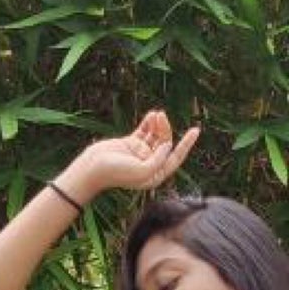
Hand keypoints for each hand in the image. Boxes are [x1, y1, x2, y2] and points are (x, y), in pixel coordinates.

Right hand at [71, 108, 201, 197]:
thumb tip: (167, 146)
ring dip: (158, 124)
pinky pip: (145, 131)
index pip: (175, 158)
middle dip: (166, 130)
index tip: (195, 130)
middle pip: (165, 144)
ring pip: (156, 136)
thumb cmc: (115, 173)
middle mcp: (150, 165)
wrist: (93, 168)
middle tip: (162, 117)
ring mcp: (140, 154)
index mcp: (155, 175)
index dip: (186, 144)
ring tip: (157, 114)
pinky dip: (149, 123)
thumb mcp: (141, 171)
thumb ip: (157, 160)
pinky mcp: (131, 144)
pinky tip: (152, 114)